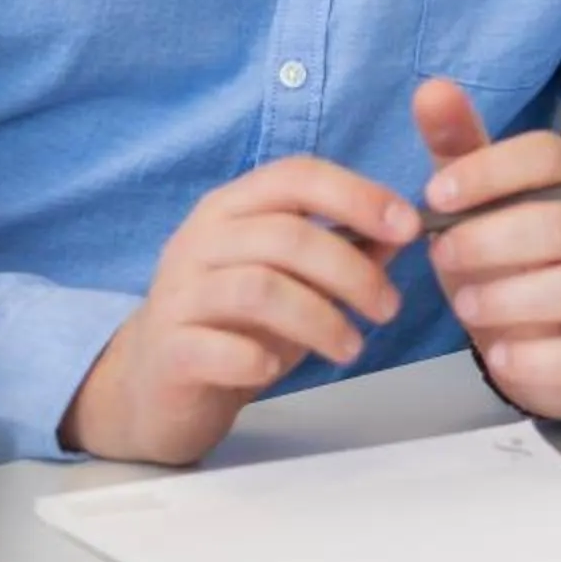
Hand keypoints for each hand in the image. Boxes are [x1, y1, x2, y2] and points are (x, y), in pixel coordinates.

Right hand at [62, 156, 421, 465]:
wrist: (153, 385)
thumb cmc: (233, 325)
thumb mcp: (292, 280)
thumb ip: (342, 251)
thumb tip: (402, 230)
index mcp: (232, 208)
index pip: (295, 176)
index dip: (356, 194)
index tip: (408, 226)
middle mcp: (201, 240)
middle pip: (286, 235)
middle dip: (351, 270)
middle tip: (388, 308)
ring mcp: (179, 294)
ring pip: (258, 289)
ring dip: (319, 318)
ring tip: (352, 348)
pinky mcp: (169, 350)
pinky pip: (216, 347)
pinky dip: (256, 357)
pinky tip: (277, 369)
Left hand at [415, 78, 560, 420]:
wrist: (542, 341)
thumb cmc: (504, 258)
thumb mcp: (474, 202)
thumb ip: (457, 148)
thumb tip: (432, 87)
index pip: (549, 155)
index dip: (489, 170)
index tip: (435, 195)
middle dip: (491, 240)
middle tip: (442, 257)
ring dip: (509, 298)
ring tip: (465, 306)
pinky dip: (536, 358)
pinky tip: (498, 356)